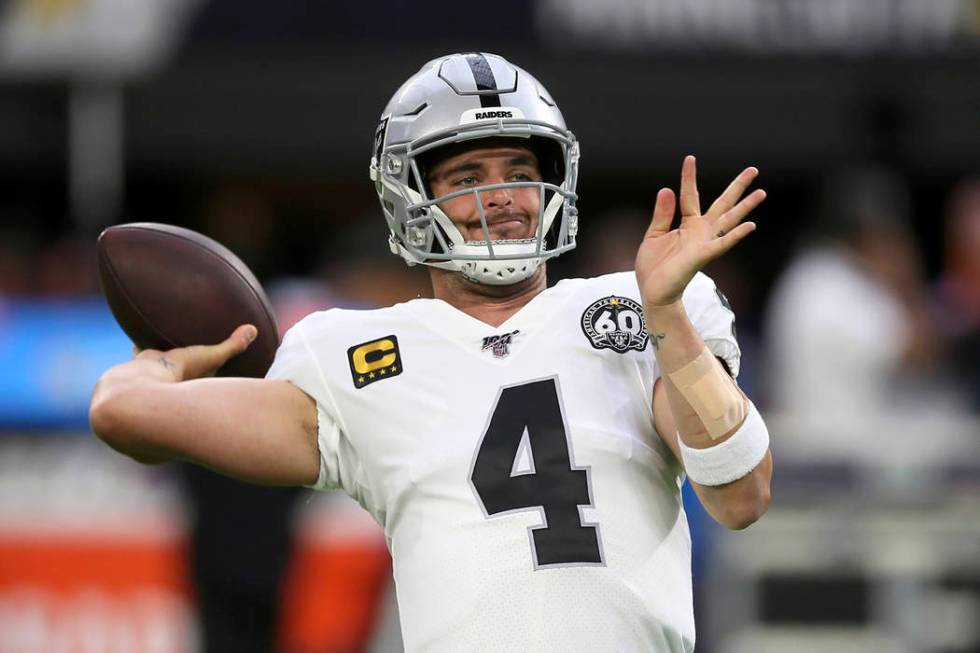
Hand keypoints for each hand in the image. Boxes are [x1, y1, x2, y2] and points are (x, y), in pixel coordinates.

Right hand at [133, 324, 257, 381]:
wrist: (144, 382)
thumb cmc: (182, 373)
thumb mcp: (212, 356)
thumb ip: (232, 345)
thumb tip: (254, 329)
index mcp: (198, 380)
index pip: (212, 373)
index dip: (218, 367)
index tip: (225, 360)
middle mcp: (179, 379)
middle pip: (188, 365)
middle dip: (192, 358)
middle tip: (199, 346)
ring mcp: (160, 373)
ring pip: (166, 359)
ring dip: (168, 350)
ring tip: (171, 338)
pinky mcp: (143, 364)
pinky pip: (143, 351)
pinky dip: (142, 344)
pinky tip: (143, 333)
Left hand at [636, 156, 764, 307]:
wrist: (653, 292)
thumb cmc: (654, 266)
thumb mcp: (654, 234)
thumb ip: (663, 213)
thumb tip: (667, 188)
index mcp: (688, 224)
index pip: (691, 195)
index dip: (689, 177)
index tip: (690, 158)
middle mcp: (701, 231)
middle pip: (723, 204)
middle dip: (738, 187)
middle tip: (753, 170)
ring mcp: (704, 243)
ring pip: (729, 221)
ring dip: (745, 207)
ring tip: (761, 192)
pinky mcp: (702, 256)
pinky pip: (722, 244)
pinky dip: (736, 235)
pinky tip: (751, 225)